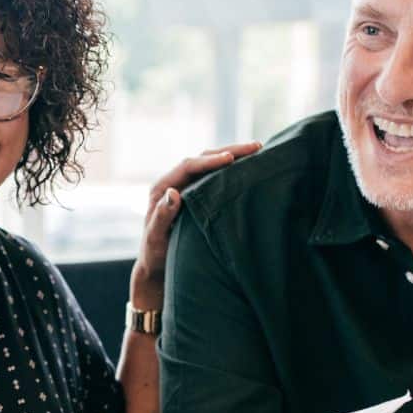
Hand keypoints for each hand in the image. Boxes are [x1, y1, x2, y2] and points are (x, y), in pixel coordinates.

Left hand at [130, 142, 261, 309]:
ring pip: (211, 166)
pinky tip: (249, 168)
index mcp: (162, 188)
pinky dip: (231, 171)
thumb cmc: (155, 254)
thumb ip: (161, 216)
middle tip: (256, 147)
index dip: (210, 161)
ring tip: (258, 151)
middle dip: (229, 151)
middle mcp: (174, 183)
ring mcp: (186, 188)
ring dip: (233, 157)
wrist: (156, 265)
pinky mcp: (197, 196)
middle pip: (202, 159)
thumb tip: (173, 192)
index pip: (188, 166)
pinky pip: (215, 178)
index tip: (231, 158)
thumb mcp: (155, 237)